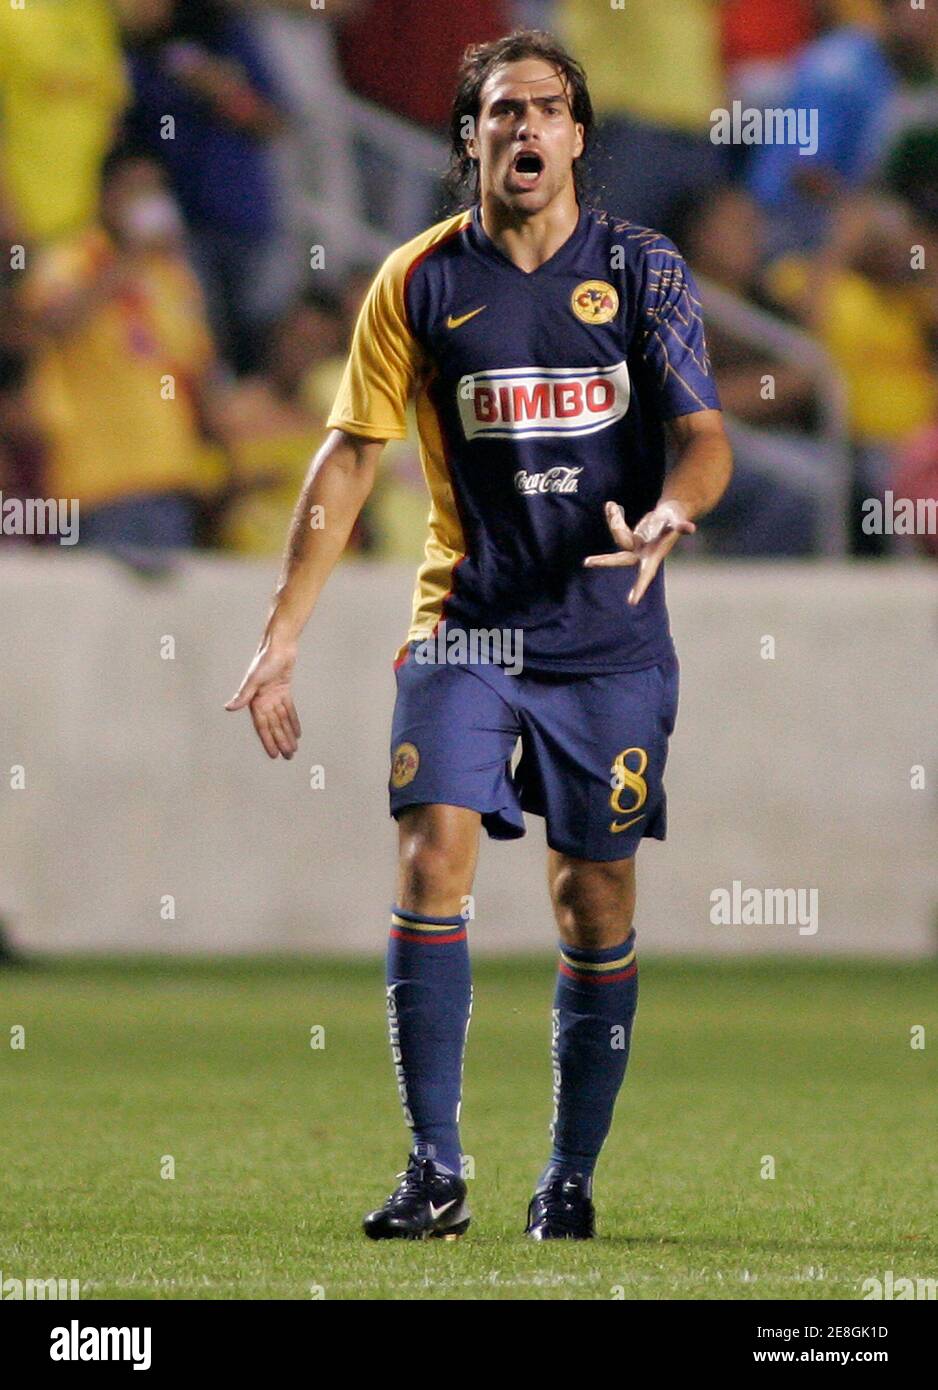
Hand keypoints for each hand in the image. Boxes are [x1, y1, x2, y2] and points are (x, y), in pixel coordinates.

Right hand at [225, 638, 300, 758]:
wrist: (279, 645)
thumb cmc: (264, 660)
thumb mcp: (253, 679)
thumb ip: (243, 695)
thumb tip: (228, 707)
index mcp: (255, 701)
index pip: (262, 726)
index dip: (268, 741)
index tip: (274, 755)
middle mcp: (264, 701)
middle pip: (274, 726)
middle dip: (281, 741)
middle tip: (289, 756)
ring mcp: (274, 696)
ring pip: (282, 720)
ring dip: (288, 734)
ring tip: (294, 748)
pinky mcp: (283, 691)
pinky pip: (289, 709)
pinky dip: (293, 720)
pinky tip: (297, 732)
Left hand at [584, 500, 694, 605]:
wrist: (673, 513)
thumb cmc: (676, 518)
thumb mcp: (678, 521)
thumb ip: (681, 526)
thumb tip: (690, 528)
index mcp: (654, 556)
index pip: (646, 574)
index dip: (640, 587)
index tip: (632, 602)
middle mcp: (642, 554)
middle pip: (620, 559)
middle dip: (604, 561)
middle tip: (586, 562)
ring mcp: (635, 547)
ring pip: (618, 534)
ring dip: (614, 520)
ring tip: (612, 505)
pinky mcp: (630, 539)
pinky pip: (616, 526)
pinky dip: (613, 515)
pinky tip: (610, 506)